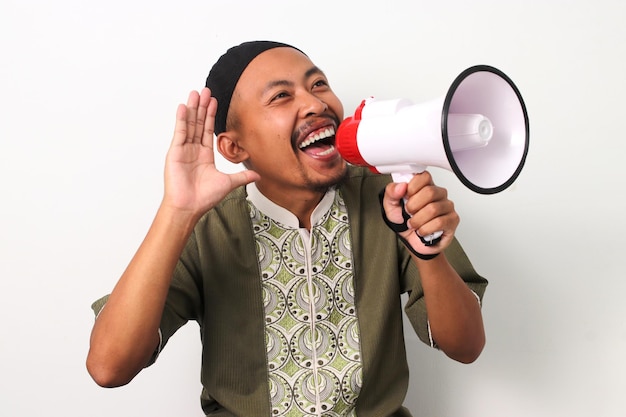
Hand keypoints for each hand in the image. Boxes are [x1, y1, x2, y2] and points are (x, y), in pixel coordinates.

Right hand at [163, 88, 259, 215]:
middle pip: (198, 123)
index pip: (208, 130)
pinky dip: (181, 120)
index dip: (211, 115)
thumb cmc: (204, 198)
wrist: (189, 207)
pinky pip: (179, 132)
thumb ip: (242, 176)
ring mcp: (183, 150)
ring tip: (195, 93)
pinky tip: (183, 107)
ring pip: (189, 124)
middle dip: (202, 107)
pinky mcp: (175, 152)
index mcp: (204, 155)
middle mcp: (193, 150)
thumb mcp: (228, 183)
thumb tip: (257, 175)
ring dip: (192, 108)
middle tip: (205, 90)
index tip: (214, 102)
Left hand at [381, 171, 458, 255]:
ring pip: (433, 209)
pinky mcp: (452, 220)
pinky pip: (439, 222)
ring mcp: (447, 206)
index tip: (406, 196)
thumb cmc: (404, 222)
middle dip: (413, 206)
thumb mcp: (391, 207)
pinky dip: (426, 229)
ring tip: (414, 224)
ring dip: (418, 220)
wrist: (412, 242)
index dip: (412, 187)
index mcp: (424, 186)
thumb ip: (391, 193)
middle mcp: (438, 194)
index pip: (424, 176)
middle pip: (430, 192)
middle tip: (409, 213)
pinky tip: (422, 231)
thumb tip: (401, 186)